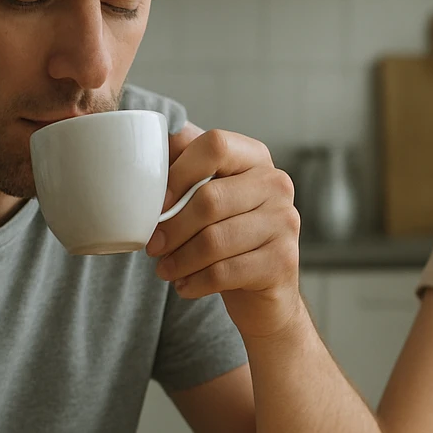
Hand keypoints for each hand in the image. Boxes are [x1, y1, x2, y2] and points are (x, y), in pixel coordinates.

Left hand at [145, 124, 303, 339]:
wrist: (263, 289)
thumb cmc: (225, 234)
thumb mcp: (206, 194)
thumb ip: (183, 165)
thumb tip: (148, 143)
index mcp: (254, 158)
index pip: (215, 146)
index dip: (179, 172)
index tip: (157, 203)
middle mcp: (276, 184)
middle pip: (211, 198)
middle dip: (173, 227)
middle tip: (153, 246)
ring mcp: (284, 222)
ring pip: (215, 240)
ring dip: (180, 260)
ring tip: (166, 269)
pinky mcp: (282, 260)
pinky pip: (225, 271)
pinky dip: (195, 282)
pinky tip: (185, 285)